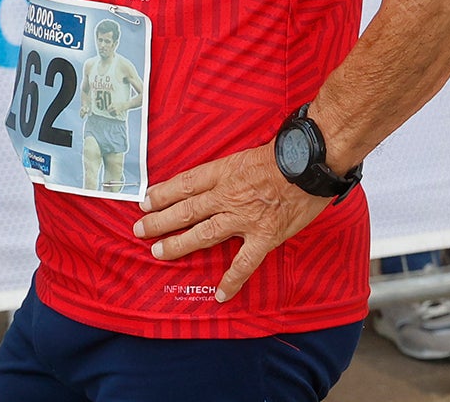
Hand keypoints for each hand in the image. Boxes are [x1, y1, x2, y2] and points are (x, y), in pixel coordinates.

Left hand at [131, 143, 329, 302]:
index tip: (145, 201)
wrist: (310, 163)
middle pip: (186, 209)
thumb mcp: (244, 155)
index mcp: (222, 173)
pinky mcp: (264, 237)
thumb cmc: (282, 155)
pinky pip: (245, 263)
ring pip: (204, 233)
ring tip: (159, 252)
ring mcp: (244, 218)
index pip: (184, 184)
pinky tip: (220, 294)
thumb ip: (225, 172)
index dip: (162, 194)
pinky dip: (232, 280)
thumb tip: (209, 182)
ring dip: (179, 244)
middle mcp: (227, 196)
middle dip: (159, 220)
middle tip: (139, 229)